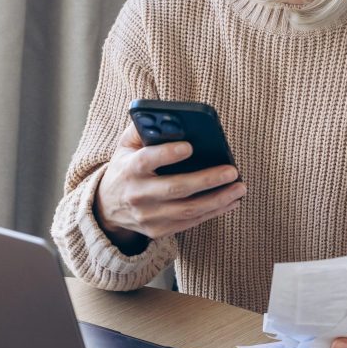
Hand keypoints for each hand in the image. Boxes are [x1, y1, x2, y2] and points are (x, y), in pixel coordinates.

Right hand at [95, 121, 245, 250]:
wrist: (107, 207)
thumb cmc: (124, 169)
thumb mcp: (125, 147)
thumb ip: (142, 128)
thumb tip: (167, 117)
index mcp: (129, 169)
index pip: (146, 161)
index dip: (167, 154)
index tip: (190, 147)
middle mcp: (138, 195)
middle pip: (175, 188)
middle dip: (207, 180)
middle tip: (232, 171)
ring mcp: (148, 216)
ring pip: (188, 210)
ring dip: (218, 200)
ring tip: (239, 188)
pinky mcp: (158, 230)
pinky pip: (190, 222)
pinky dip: (213, 212)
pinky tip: (231, 202)